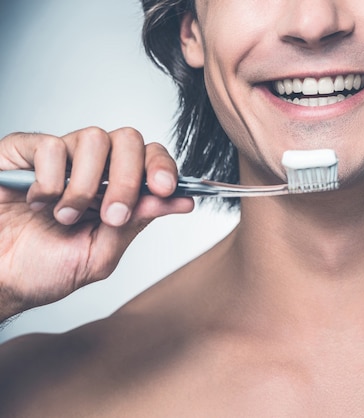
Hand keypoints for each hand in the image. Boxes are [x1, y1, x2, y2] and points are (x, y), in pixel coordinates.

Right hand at [0, 127, 193, 320]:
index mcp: (114, 189)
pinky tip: (36, 201)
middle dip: (128, 179)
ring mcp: (58, 157)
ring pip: (93, 138)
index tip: (166, 189)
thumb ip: (137, 223)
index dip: (162, 167)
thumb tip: (181, 201)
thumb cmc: (42, 269)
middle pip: (128, 139)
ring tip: (64, 216)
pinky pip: (49, 145)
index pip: (150, 158)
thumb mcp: (99, 254)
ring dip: (83, 185)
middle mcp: (91, 168)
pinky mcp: (23, 151)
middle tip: (112, 215)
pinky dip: (48, 180)